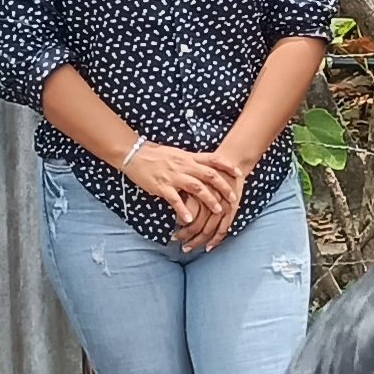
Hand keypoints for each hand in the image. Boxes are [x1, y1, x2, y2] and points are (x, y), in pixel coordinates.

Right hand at [121, 142, 242, 243]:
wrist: (134, 154)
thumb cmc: (156, 155)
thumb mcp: (177, 154)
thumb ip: (191, 160)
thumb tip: (204, 165)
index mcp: (188, 157)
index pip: (213, 159)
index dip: (227, 166)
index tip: (239, 173)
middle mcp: (184, 166)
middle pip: (209, 175)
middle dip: (224, 187)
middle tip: (234, 198)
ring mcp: (174, 176)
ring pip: (196, 187)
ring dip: (209, 199)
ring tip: (218, 210)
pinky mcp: (162, 186)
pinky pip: (174, 199)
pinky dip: (183, 209)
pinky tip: (188, 220)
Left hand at [176, 152, 268, 251]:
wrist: (231, 160)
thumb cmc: (209, 168)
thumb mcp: (195, 178)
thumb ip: (185, 191)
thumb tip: (172, 205)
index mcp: (198, 193)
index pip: (187, 216)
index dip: (180, 228)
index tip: (172, 236)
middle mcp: (210, 202)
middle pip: (197, 226)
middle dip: (187, 237)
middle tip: (178, 245)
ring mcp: (223, 207)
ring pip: (209, 230)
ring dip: (199, 241)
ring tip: (189, 248)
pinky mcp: (232, 210)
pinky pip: (223, 228)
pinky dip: (216, 239)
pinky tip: (208, 247)